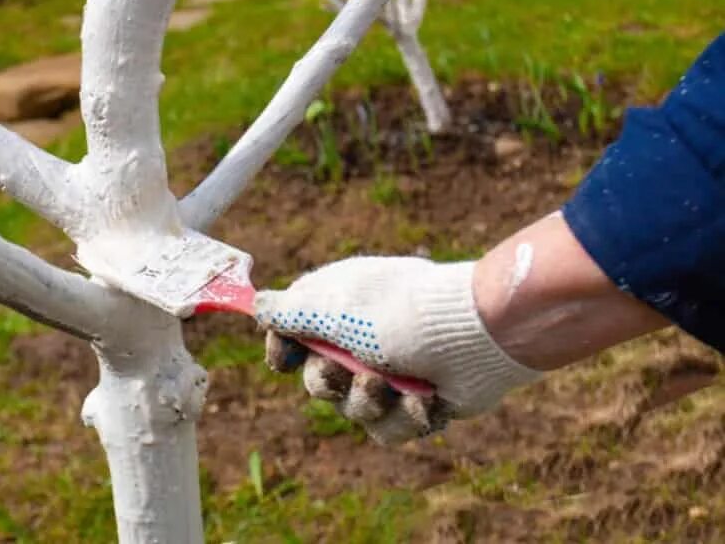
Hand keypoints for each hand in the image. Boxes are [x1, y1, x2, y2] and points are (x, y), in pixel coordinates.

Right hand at [256, 257, 539, 444]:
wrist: (477, 336)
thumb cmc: (400, 313)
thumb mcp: (332, 306)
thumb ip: (289, 310)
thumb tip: (257, 306)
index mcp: (340, 308)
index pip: (294, 334)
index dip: (285, 350)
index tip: (286, 358)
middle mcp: (362, 340)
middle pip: (318, 380)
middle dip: (329, 383)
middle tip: (348, 372)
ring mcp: (392, 372)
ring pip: (352, 411)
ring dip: (369, 402)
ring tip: (395, 386)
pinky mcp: (418, 402)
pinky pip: (389, 429)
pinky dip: (405, 417)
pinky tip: (425, 399)